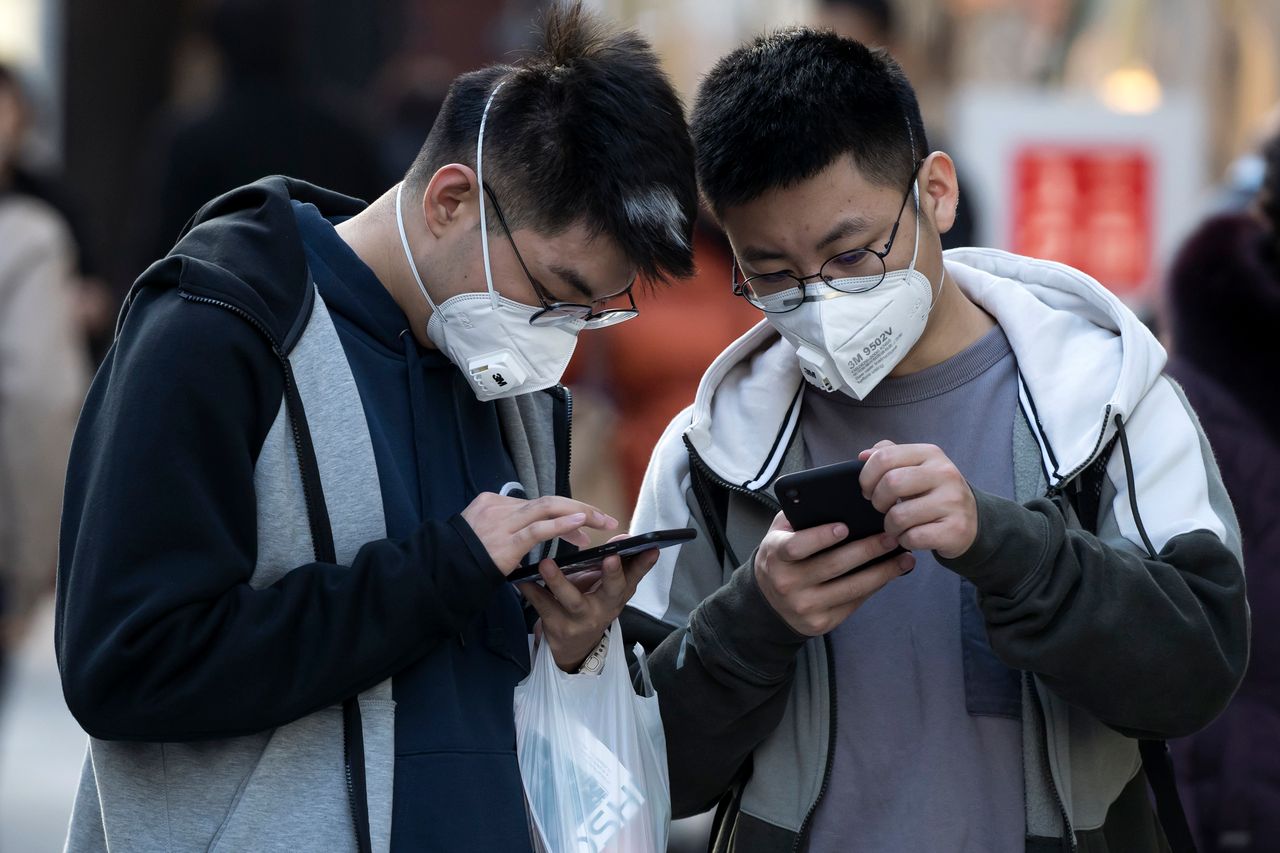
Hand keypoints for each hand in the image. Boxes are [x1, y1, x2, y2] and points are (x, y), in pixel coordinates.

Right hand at [460, 493, 617, 574]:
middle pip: (548, 501)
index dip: (565, 513)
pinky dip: (562, 525)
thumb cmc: (462, 560)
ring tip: (602, 522)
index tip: (584, 525)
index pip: (537, 504)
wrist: (440, 572)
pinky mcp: (505, 542)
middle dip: (580, 507)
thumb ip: (507, 530)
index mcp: (493, 503)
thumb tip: (535, 532)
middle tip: (604, 518)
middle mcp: (499, 507)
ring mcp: (502, 523)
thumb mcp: (484, 537)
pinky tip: (581, 525)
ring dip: (580, 514)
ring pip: (547, 508)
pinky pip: (539, 529)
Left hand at [520, 534, 659, 670]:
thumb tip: (625, 538)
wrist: (573, 647)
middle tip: (610, 557)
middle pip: (612, 591)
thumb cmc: (591, 605)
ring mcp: (580, 620)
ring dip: (559, 581)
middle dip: (613, 574)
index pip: (636, 577)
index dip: (643, 564)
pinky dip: (532, 591)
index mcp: (618, 596)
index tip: (650, 548)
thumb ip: (615, 565)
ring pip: (572, 600)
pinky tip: (522, 578)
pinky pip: (543, 606)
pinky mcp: (557, 626)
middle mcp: (604, 609)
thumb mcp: (606, 589)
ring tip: (547, 563)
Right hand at [754, 513, 912, 635]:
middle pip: (833, 565)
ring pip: (851, 588)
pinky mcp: (820, 623)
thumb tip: (834, 500)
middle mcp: (787, 583)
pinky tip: (890, 574)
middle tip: (891, 537)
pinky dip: (875, 587)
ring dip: (882, 572)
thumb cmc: (782, 558)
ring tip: (904, 558)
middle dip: (867, 550)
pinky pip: (854, 603)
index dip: (820, 537)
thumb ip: (798, 516)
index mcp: (775, 556)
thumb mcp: (779, 534)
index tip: (844, 527)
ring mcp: (804, 606)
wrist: (769, 603)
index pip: (796, 546)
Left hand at [858, 440, 977, 558]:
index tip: (869, 490)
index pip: (884, 456)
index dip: (867, 477)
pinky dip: (905, 541)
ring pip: (899, 516)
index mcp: (930, 454)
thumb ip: (890, 457)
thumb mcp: (915, 468)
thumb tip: (863, 456)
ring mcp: (953, 501)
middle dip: (878, 501)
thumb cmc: (933, 493)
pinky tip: (911, 537)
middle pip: (891, 483)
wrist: (972, 521)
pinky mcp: (956, 529)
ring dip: (890, 526)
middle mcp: (945, 473)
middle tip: (883, 509)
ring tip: (898, 526)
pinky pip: (912, 537)